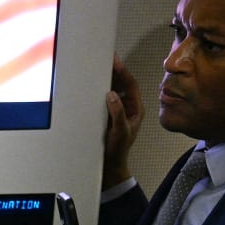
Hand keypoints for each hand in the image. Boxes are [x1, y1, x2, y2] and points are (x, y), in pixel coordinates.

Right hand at [102, 54, 144, 189]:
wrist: (109, 166)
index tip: (115, 61)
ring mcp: (116, 109)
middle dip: (113, 70)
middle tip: (104, 58)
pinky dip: (97, 90)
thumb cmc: (117, 151)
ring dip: (105, 78)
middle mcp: (126, 106)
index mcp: (135, 108)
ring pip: (112, 88)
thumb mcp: (120, 132)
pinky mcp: (106, 114)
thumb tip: (112, 95)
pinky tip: (90, 84)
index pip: (130, 84)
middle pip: (121, 83)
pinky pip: (102, 97)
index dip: (123, 71)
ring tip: (96, 67)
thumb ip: (117, 113)